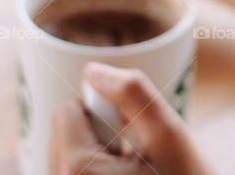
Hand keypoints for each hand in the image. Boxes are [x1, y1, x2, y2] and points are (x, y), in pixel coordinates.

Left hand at [50, 63, 214, 174]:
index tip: (134, 139)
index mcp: (75, 170)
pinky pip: (75, 173)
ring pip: (70, 153)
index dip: (107, 112)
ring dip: (101, 153)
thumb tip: (92, 70)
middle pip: (65, 132)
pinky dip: (100, 170)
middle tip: (138, 159)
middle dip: (102, 134)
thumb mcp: (169, 133)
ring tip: (135, 173)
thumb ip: (132, 92)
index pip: (67, 110)